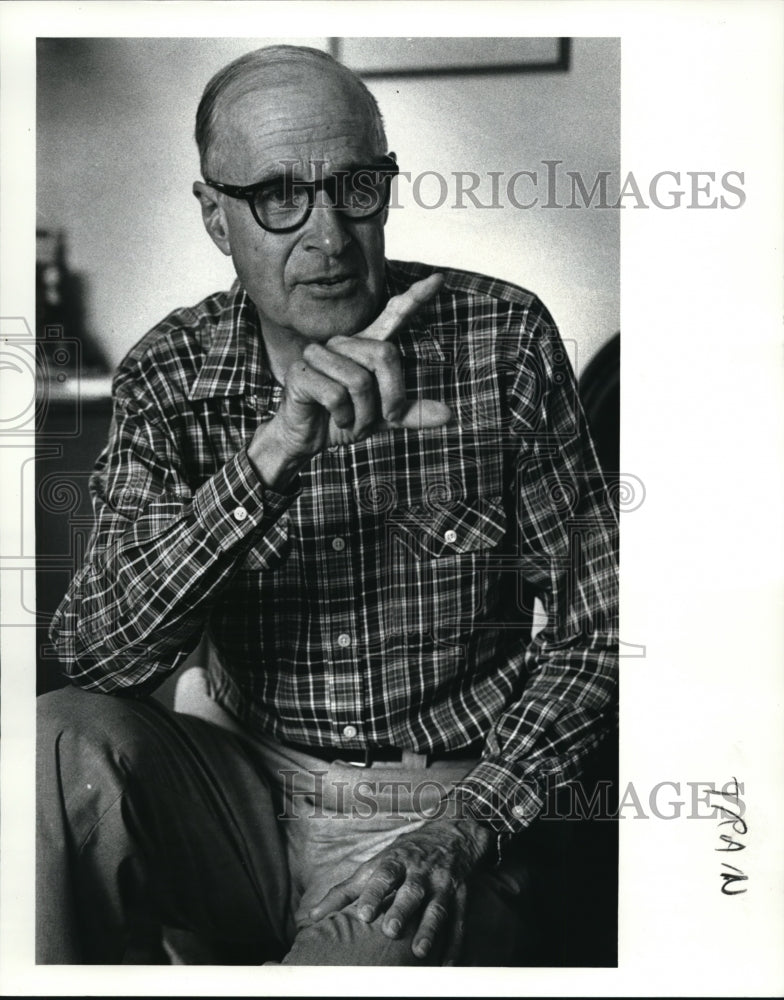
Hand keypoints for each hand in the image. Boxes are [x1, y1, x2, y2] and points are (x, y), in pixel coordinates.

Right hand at [248, 274, 450, 487]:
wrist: (307, 439)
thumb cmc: (343, 420)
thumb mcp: (382, 418)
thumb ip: (411, 413)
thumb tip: (449, 415)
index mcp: (365, 348)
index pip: (392, 316)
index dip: (415, 299)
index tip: (439, 280)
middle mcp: (343, 344)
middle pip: (384, 355)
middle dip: (391, 398)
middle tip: (379, 419)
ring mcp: (319, 355)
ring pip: (359, 380)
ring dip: (362, 414)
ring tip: (351, 420)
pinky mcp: (301, 372)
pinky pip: (336, 395)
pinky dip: (343, 416)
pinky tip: (334, 418)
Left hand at [308, 816, 491, 961]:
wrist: (449, 836)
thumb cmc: (403, 856)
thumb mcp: (375, 865)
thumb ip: (345, 891)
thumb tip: (313, 916)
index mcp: (397, 862)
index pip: (384, 875)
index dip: (374, 893)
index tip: (363, 913)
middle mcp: (421, 872)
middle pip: (412, 891)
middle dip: (402, 910)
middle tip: (390, 930)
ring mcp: (443, 884)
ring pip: (438, 907)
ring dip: (429, 929)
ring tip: (419, 952)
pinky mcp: (461, 898)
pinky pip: (459, 923)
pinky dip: (455, 945)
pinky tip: (447, 965)